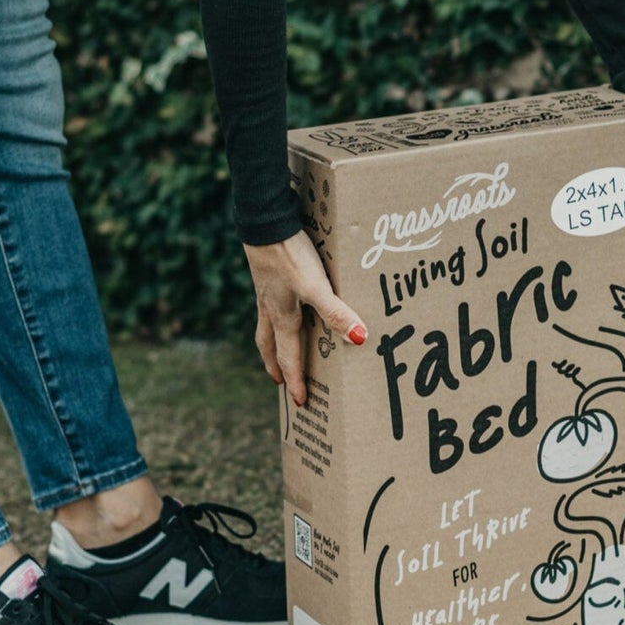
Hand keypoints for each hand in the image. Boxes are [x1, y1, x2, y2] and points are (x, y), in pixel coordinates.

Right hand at [241, 229, 367, 406]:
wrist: (265, 222)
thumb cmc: (288, 257)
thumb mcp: (315, 287)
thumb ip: (336, 312)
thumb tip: (360, 339)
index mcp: (282, 317)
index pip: (288, 357)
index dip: (296, 381)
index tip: (300, 402)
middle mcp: (270, 307)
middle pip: (269, 345)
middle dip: (275, 365)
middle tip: (279, 381)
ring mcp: (266, 290)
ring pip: (265, 324)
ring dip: (271, 341)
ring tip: (276, 347)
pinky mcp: (267, 272)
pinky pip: (268, 303)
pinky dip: (274, 312)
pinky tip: (283, 302)